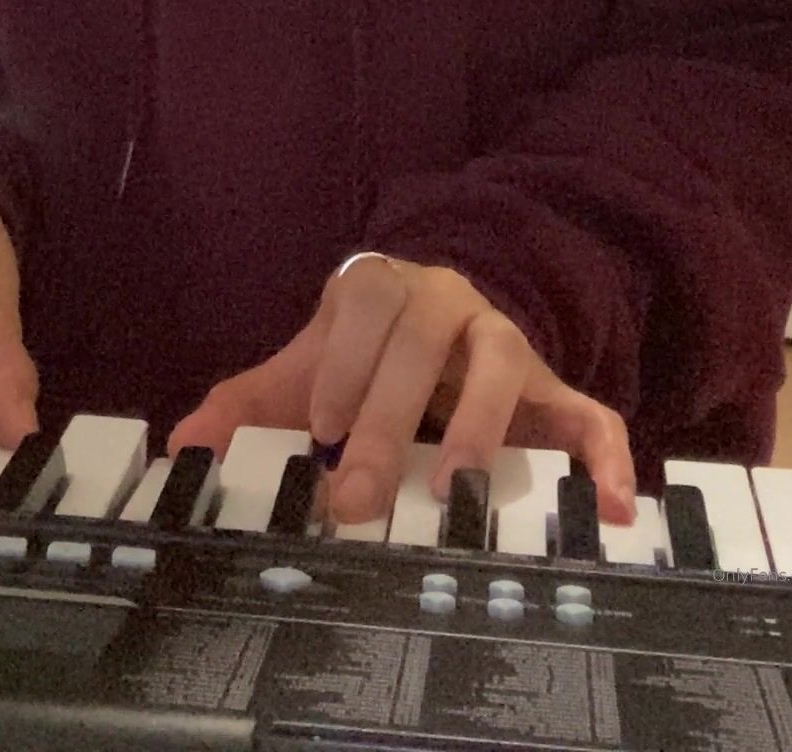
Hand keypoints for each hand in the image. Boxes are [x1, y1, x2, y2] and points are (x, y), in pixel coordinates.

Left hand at [167, 253, 636, 528]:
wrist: (448, 338)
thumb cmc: (368, 364)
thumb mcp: (309, 375)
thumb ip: (249, 405)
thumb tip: (183, 447)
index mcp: (385, 288)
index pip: (365, 299)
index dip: (345, 357)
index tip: (323, 427)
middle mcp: (450, 302)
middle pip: (424, 340)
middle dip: (390, 417)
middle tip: (360, 492)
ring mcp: (509, 342)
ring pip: (504, 359)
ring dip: (481, 422)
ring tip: (458, 488)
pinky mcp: (556, 392)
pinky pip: (592, 414)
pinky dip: (604, 456)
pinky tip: (609, 505)